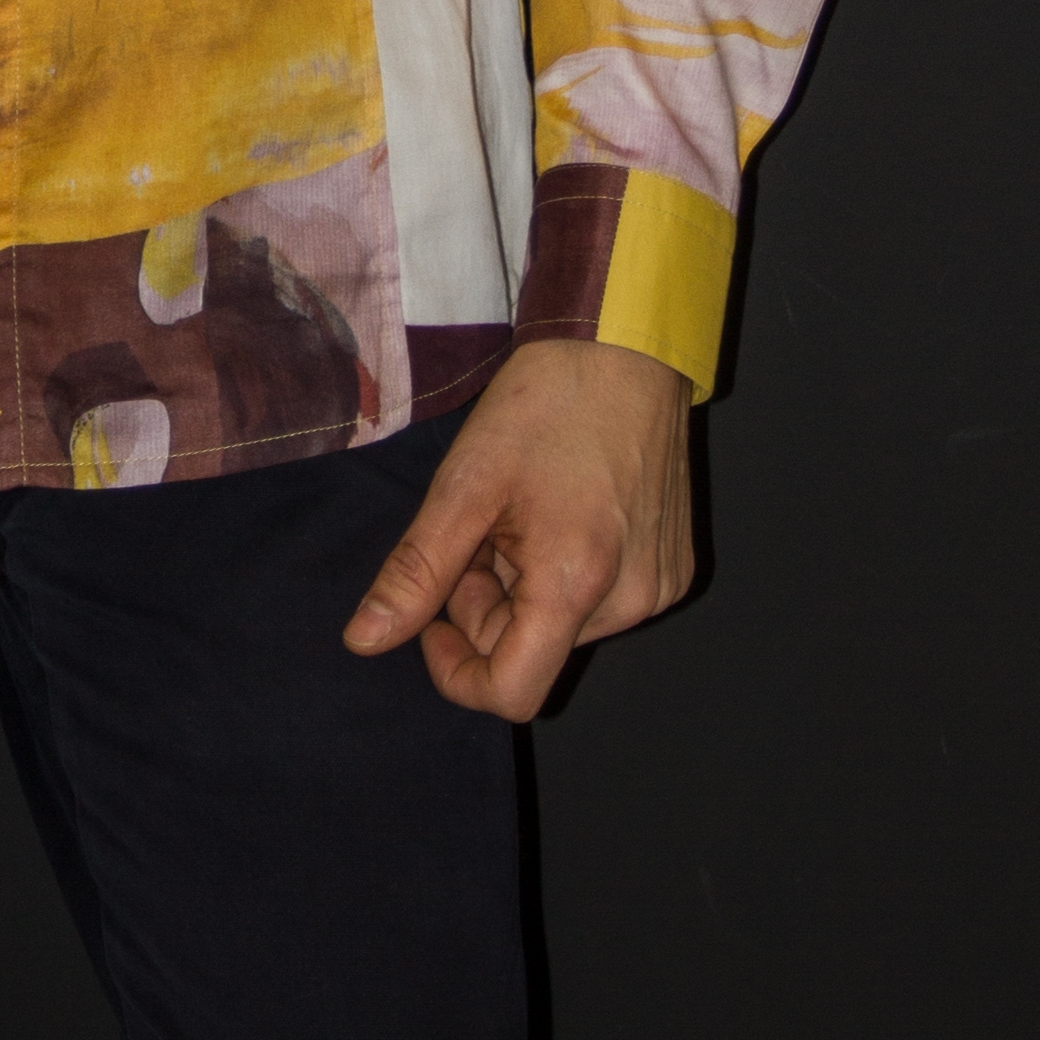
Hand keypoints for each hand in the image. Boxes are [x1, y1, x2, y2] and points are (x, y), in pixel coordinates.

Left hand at [344, 340, 693, 719]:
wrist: (625, 345)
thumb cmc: (545, 404)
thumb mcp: (464, 485)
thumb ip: (416, 573)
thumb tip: (364, 641)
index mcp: (575, 586)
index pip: (511, 694)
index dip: (456, 670)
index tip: (432, 617)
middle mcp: (630, 602)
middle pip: (532, 650)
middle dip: (486, 604)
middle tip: (478, 528)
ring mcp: (660, 586)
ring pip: (563, 625)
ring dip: (524, 586)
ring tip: (521, 511)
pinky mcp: (674, 568)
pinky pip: (603, 600)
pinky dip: (566, 572)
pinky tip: (561, 510)